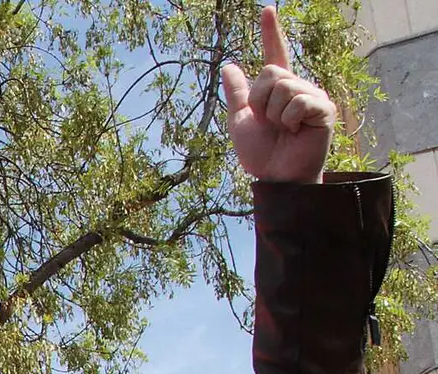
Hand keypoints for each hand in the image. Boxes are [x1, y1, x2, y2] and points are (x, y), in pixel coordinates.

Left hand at [221, 6, 335, 183]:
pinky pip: (297, 101)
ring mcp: (313, 97)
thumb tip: (228, 66)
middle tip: (269, 123)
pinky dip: (288, 119)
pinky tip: (296, 131)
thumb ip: (237, 94)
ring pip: (282, 86)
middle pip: (271, 72)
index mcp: (278, 89)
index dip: (271, 32)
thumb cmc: (260, 153)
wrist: (275, 177)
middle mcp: (298, 88)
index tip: (267, 10)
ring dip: (273, 113)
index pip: (275, 54)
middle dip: (259, 101)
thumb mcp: (240, 121)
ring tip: (283, 129)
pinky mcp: (324, 109)